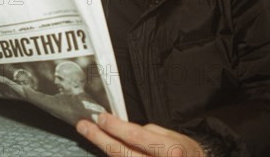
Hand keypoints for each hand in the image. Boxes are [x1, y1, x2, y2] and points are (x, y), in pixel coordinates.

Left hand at [76, 113, 204, 155]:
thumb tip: (122, 128)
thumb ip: (146, 132)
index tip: (101, 117)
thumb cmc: (185, 152)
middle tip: (84, 126)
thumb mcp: (171, 136)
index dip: (115, 127)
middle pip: (121, 153)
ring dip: (103, 147)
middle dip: (99, 138)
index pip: (136, 137)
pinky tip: (105, 146)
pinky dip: (114, 155)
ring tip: (91, 133)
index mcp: (169, 151)